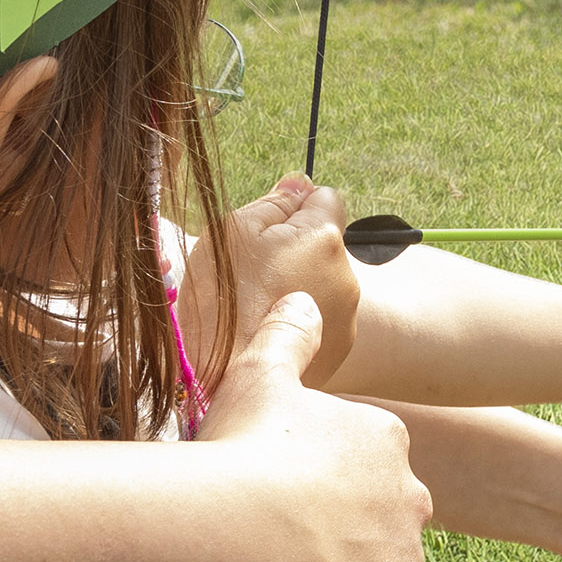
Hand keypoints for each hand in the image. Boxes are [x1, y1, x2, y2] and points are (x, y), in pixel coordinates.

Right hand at [184, 175, 358, 390]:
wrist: (214, 377)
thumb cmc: (217, 297)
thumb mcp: (232, 231)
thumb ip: (274, 203)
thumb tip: (301, 184)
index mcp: (323, 239)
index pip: (327, 198)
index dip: (295, 209)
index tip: (268, 231)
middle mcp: (347, 278)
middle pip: (325, 245)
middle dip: (297, 250)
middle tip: (254, 276)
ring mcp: (347, 320)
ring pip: (324, 283)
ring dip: (300, 287)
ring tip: (258, 309)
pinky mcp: (338, 353)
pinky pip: (323, 321)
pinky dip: (301, 323)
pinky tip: (268, 334)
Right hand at [199, 295, 428, 561]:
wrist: (244, 531)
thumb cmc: (244, 452)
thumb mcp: (261, 376)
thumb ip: (288, 336)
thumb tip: (303, 295)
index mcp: (385, 443)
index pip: (366, 471)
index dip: (321, 492)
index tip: (278, 502)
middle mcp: (413, 499)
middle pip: (383, 528)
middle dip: (343, 542)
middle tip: (281, 553)